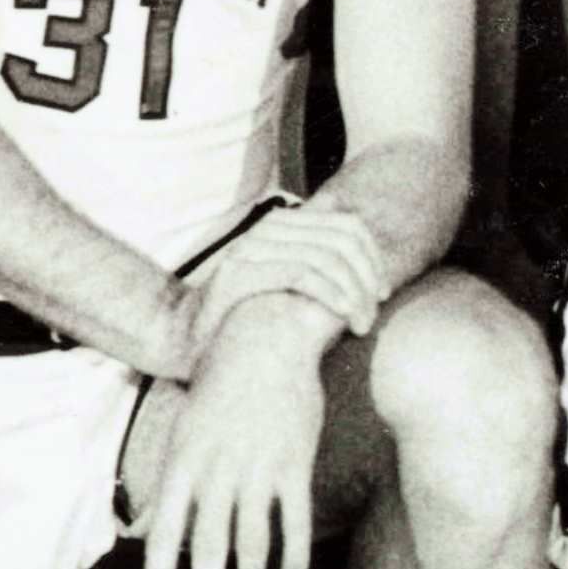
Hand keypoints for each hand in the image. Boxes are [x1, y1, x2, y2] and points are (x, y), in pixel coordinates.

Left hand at [123, 312, 332, 568]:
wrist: (264, 343)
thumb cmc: (221, 391)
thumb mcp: (185, 433)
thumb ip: (177, 482)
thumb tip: (159, 526)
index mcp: (183, 466)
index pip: (164, 534)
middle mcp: (217, 473)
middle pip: (209, 549)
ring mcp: (257, 469)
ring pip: (252, 541)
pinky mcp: (294, 464)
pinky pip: (293, 520)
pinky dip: (292, 554)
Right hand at [180, 203, 391, 360]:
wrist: (184, 342)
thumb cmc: (244, 319)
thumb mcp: (288, 288)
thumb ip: (319, 268)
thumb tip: (358, 256)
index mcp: (284, 227)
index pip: (349, 227)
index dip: (374, 257)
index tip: (384, 293)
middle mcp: (269, 230)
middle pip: (343, 239)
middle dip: (369, 275)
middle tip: (376, 311)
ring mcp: (251, 248)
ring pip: (326, 257)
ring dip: (354, 291)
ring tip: (363, 323)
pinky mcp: (239, 273)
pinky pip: (301, 274)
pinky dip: (331, 293)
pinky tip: (344, 315)